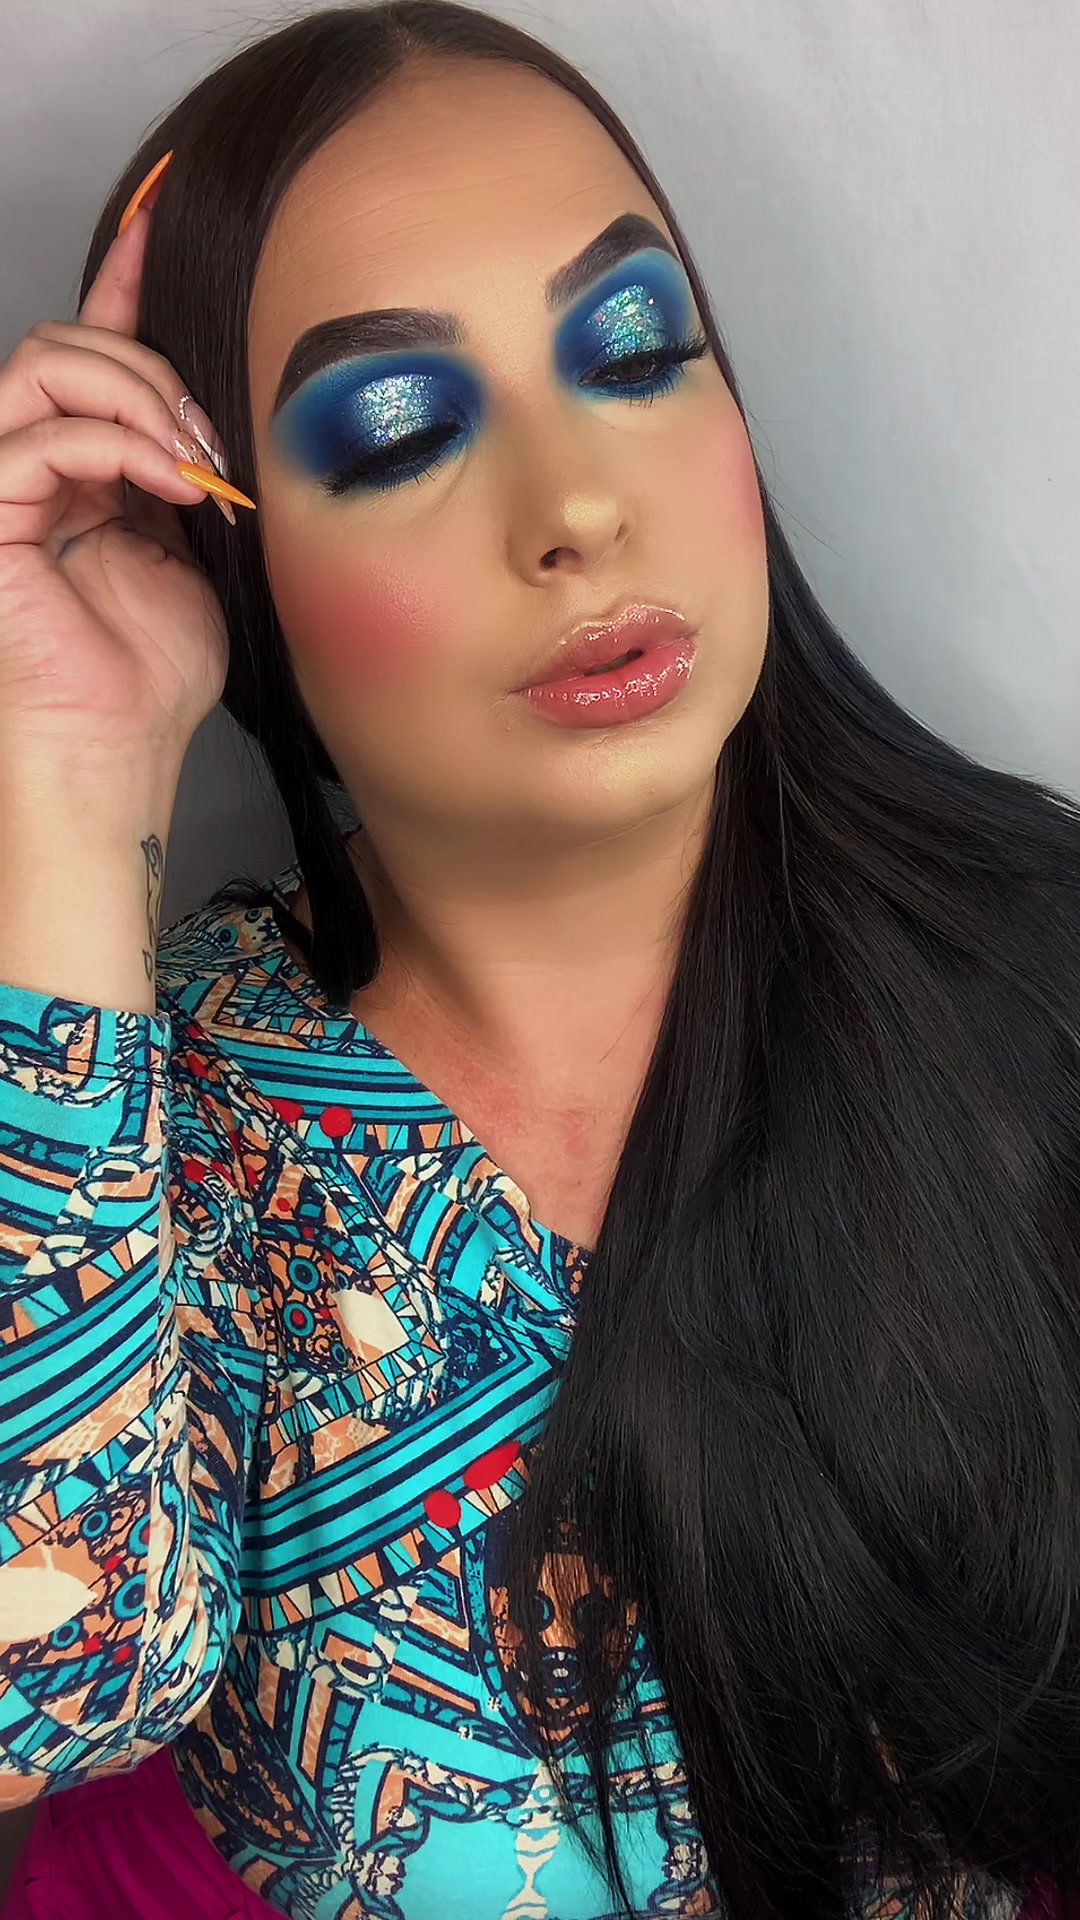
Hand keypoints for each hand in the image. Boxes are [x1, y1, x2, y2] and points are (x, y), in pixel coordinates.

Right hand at [0, 205, 237, 761]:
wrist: (122, 741)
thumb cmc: (154, 665)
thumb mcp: (197, 545)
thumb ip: (190, 466)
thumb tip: (219, 410)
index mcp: (84, 461)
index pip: (92, 346)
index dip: (124, 276)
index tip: (166, 216)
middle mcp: (33, 461)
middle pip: (68, 343)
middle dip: (152, 369)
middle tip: (209, 442)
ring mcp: (2, 483)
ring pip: (44, 366)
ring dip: (133, 397)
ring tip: (188, 464)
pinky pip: (42, 437)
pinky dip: (115, 447)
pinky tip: (168, 485)